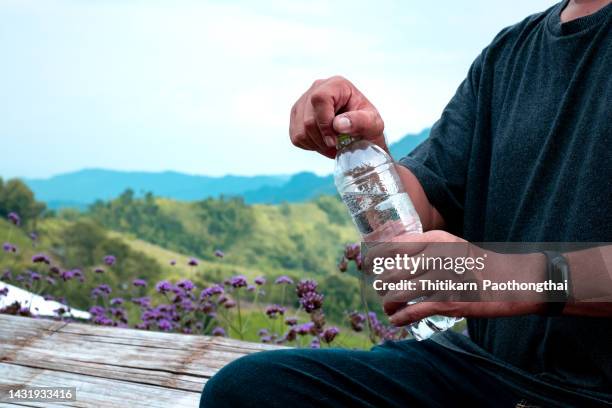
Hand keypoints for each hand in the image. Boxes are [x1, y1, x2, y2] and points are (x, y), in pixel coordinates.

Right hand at [289, 76, 385, 157]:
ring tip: (332, 145)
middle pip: (308, 119)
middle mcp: (317, 89)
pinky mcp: (296, 116)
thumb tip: (338, 124)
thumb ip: (360, 122)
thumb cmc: (368, 125)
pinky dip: (310, 145)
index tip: (334, 140)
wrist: (361, 132)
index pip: (319, 99)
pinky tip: (323, 143)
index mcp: (336, 85)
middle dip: (322, 139)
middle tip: (337, 146)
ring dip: (317, 144)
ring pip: (300, 131)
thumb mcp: (373, 124)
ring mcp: (303, 102)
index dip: (324, 122)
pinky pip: (296, 137)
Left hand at [365, 230, 547, 325]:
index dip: (374, 257)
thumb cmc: (479, 264)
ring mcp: (442, 279)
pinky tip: (396, 319)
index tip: (367, 265)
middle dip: (382, 283)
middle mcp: (436, 256)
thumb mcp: (452, 245)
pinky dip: (400, 317)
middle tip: (382, 289)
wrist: (514, 280)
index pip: (393, 246)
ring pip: (399, 292)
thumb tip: (394, 256)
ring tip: (389, 305)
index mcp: (435, 239)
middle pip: (392, 272)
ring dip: (389, 302)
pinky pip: (414, 310)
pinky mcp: (449, 302)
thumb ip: (426, 247)